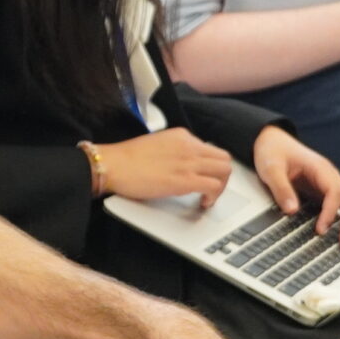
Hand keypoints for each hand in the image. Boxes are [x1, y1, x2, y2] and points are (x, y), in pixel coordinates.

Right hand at [94, 128, 231, 207]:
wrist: (114, 164)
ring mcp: (189, 162)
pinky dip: (214, 196)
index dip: (208, 166)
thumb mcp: (155, 145)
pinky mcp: (186, 180)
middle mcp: (189, 146)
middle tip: (211, 188)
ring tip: (208, 196)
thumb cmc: (126, 158)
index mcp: (181, 136)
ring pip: (225, 170)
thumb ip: (172, 151)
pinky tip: (203, 202)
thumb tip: (178, 165)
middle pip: (223, 158)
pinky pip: (214, 186)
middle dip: (221, 175)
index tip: (201, 176)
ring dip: (221, 186)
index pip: (208, 149)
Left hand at [249, 126, 339, 246]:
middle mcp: (331, 176)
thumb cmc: (273, 152)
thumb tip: (291, 210)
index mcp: (320, 168)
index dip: (330, 212)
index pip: (334, 191)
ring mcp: (332, 183)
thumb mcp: (270, 168)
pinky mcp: (329, 191)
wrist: (273, 141)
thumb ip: (280, 188)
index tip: (321, 229)